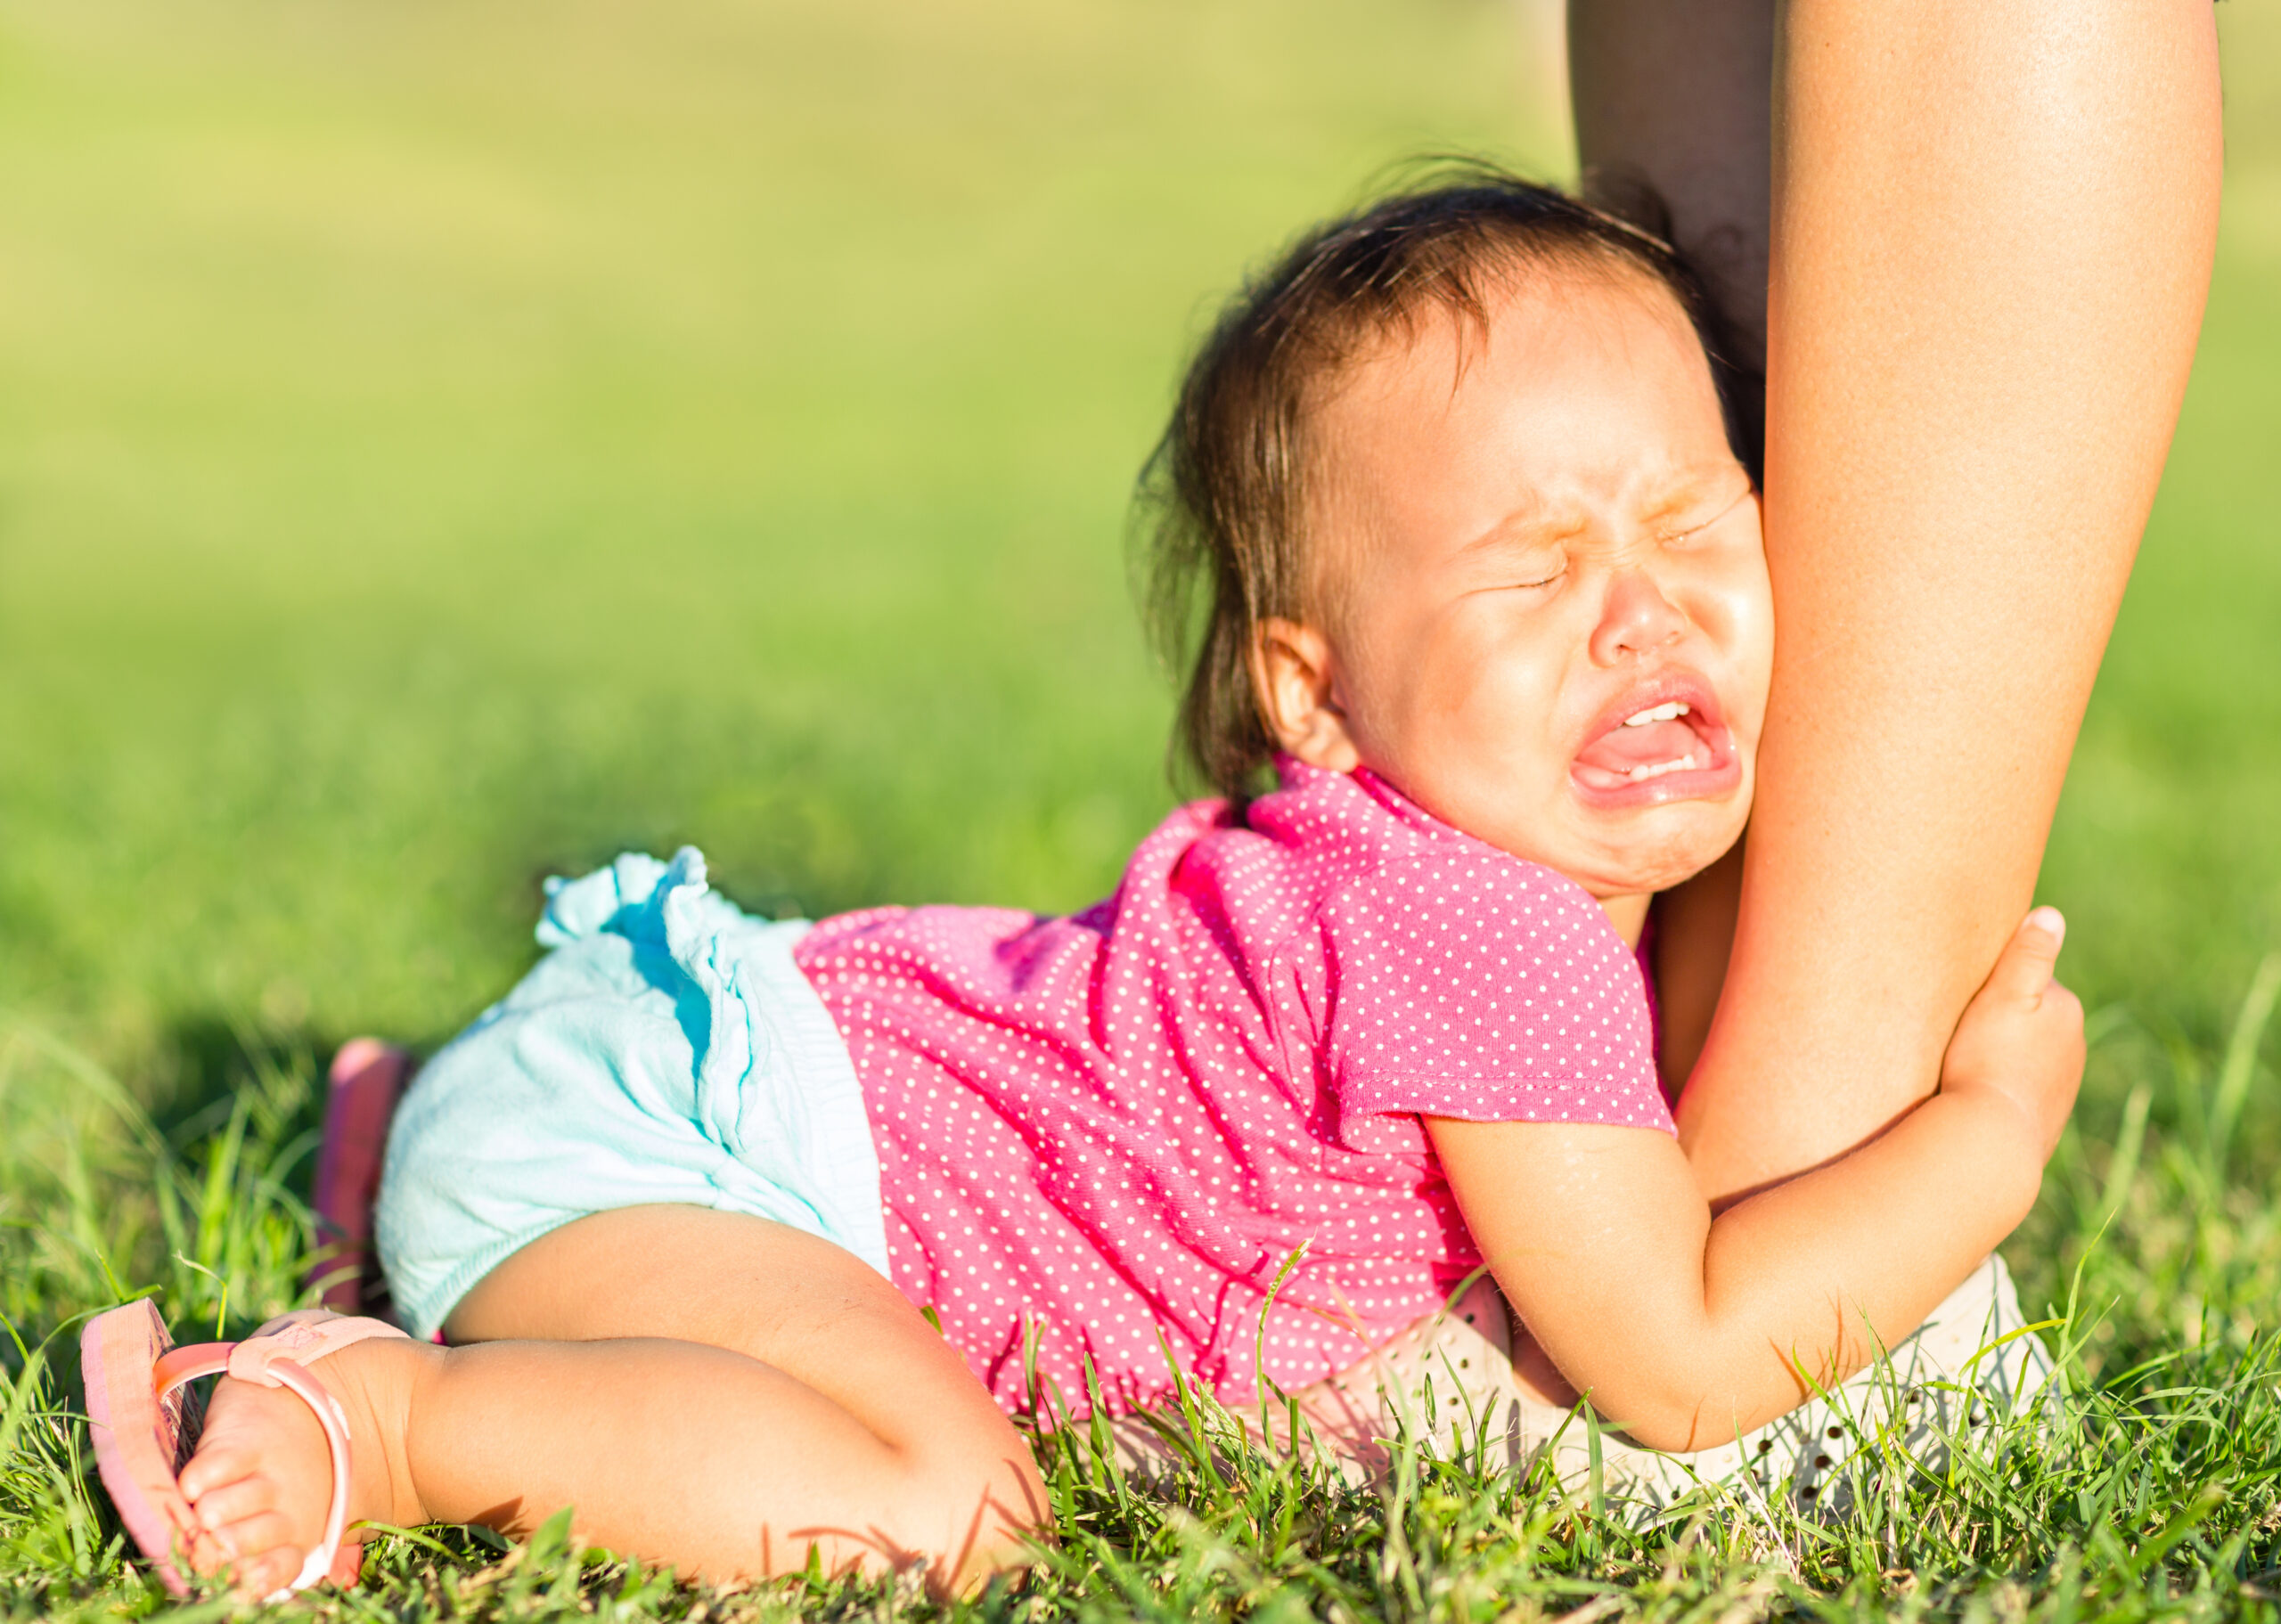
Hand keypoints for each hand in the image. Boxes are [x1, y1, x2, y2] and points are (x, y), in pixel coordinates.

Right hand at [1938, 908, 2084, 1161]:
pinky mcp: (2045, 1119)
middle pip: (2028, 1018)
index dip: (1993, 982)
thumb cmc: (1988, 1060)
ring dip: (2001, 1052)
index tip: (1963, 989)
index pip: (2028, 979)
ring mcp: (2062, 1086)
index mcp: (2066, 1009)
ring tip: (1962, 1058)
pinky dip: (2002, 1083)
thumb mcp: (2004, 997)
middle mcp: (2074, 1047)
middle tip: (1956, 1024)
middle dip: (2000, 1017)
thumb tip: (2051, 914)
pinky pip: (2020, 1088)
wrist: (1991, 1140)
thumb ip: (2029, 955)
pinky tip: (1976, 1089)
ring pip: (2026, 1054)